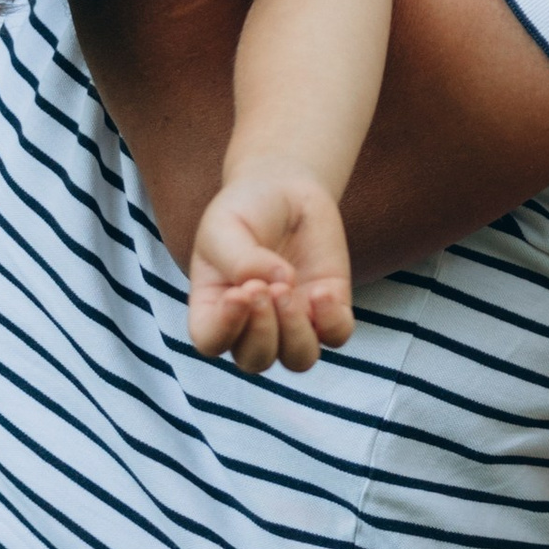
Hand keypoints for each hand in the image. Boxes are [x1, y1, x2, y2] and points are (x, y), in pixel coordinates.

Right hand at [188, 170, 356, 377]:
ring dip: (294, 333)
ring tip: (286, 288)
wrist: (284, 189)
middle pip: (255, 360)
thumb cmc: (244, 211)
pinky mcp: (328, 308)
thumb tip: (278, 284)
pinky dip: (331, 321)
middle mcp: (253, 326)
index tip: (238, 293)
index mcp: (216, 309)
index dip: (224, 329)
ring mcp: (293, 321)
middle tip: (262, 287)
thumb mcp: (226, 227)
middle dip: (261, 331)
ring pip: (299, 359)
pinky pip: (336, 335)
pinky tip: (321, 290)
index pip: (211, 343)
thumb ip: (241, 259)